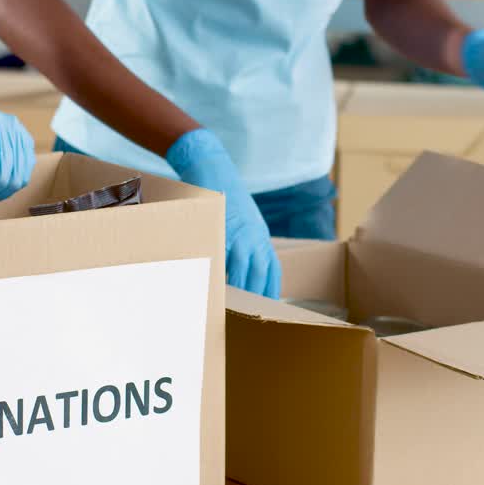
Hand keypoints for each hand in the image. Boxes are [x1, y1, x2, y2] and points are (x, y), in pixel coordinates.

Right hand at [166, 129, 280, 298]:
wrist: (211, 164)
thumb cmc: (222, 193)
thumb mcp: (241, 219)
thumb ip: (243, 241)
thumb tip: (234, 265)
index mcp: (261, 236)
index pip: (272, 272)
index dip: (269, 293)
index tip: (267, 312)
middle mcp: (255, 236)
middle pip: (260, 276)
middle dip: (254, 300)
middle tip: (246, 320)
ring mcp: (240, 234)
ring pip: (245, 272)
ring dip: (238, 293)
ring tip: (231, 312)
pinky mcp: (223, 230)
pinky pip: (224, 260)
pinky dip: (221, 276)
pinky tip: (215, 289)